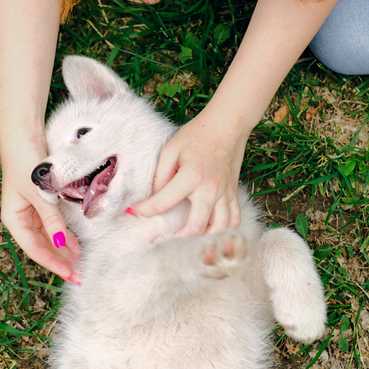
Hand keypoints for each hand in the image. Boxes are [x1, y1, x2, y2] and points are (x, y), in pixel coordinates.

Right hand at [0, 141, 80, 280]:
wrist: (24, 136)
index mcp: (14, 220)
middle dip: (60, 261)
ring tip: (81, 262)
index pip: (35, 250)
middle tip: (80, 274)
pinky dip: (64, 235)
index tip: (70, 274)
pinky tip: (76, 244)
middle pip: (42, 247)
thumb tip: (60, 244)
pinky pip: (53, 225)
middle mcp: (21, 218)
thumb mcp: (40, 194)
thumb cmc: (26, 163)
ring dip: (64, 250)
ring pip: (49, 238)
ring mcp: (31, 211)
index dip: (53, 264)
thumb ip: (52, 219)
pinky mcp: (41, 202)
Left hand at [130, 109, 248, 235]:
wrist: (227, 125)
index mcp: (191, 176)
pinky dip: (224, 230)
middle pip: (195, 227)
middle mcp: (210, 189)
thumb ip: (160, 176)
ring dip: (203, 240)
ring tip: (187, 242)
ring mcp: (225, 194)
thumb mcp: (171, 150)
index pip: (163, 203)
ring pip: (219, 229)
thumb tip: (155, 197)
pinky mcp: (234, 194)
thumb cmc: (197, 135)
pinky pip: (234, 219)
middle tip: (161, 242)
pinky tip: (210, 232)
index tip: (134, 210)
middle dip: (176, 239)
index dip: (145, 209)